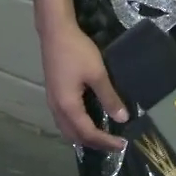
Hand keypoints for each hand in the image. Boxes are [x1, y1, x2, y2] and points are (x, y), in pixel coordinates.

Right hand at [40, 22, 127, 150]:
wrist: (55, 31)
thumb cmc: (77, 51)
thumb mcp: (97, 74)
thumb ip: (109, 97)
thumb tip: (122, 119)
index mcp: (68, 106)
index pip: (88, 133)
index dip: (105, 141)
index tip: (122, 144)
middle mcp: (56, 108)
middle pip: (74, 136)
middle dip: (94, 144)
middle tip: (113, 144)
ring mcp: (52, 101)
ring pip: (67, 129)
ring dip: (84, 136)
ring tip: (102, 136)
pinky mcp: (53, 93)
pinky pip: (64, 120)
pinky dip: (77, 127)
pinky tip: (87, 120)